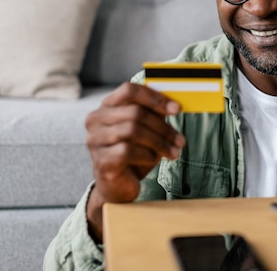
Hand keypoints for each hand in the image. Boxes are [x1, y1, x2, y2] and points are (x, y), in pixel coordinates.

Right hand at [84, 82, 184, 239]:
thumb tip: (174, 104)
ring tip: (173, 152)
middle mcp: (96, 120)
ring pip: (133, 131)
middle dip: (163, 127)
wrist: (119, 186)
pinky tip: (154, 159)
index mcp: (107, 106)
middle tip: (180, 140)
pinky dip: (147, 155)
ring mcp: (95, 140)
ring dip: (159, 142)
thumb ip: (154, 114)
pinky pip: (128, 151)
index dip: (155, 98)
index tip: (176, 109)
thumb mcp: (146, 130)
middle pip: (135, 112)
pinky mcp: (101, 160)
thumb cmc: (134, 154)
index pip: (129, 90)